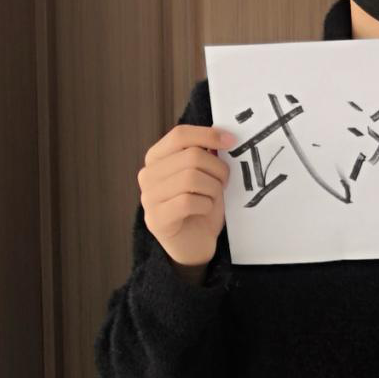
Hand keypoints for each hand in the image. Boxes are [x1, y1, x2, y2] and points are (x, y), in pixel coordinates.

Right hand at [139, 123, 236, 268]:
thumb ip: (208, 154)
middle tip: (224, 182)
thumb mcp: (206, 173)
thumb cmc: (201, 204)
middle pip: (191, 156)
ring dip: (213, 188)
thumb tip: (223, 136)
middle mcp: (147, 174)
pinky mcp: (156, 219)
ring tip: (213, 197)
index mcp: (157, 157)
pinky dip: (205, 205)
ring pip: (191, 178)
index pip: (180, 135)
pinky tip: (204, 210)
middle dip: (217, 169)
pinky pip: (188, 201)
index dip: (208, 134)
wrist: (194, 243)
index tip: (231, 141)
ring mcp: (148, 197)